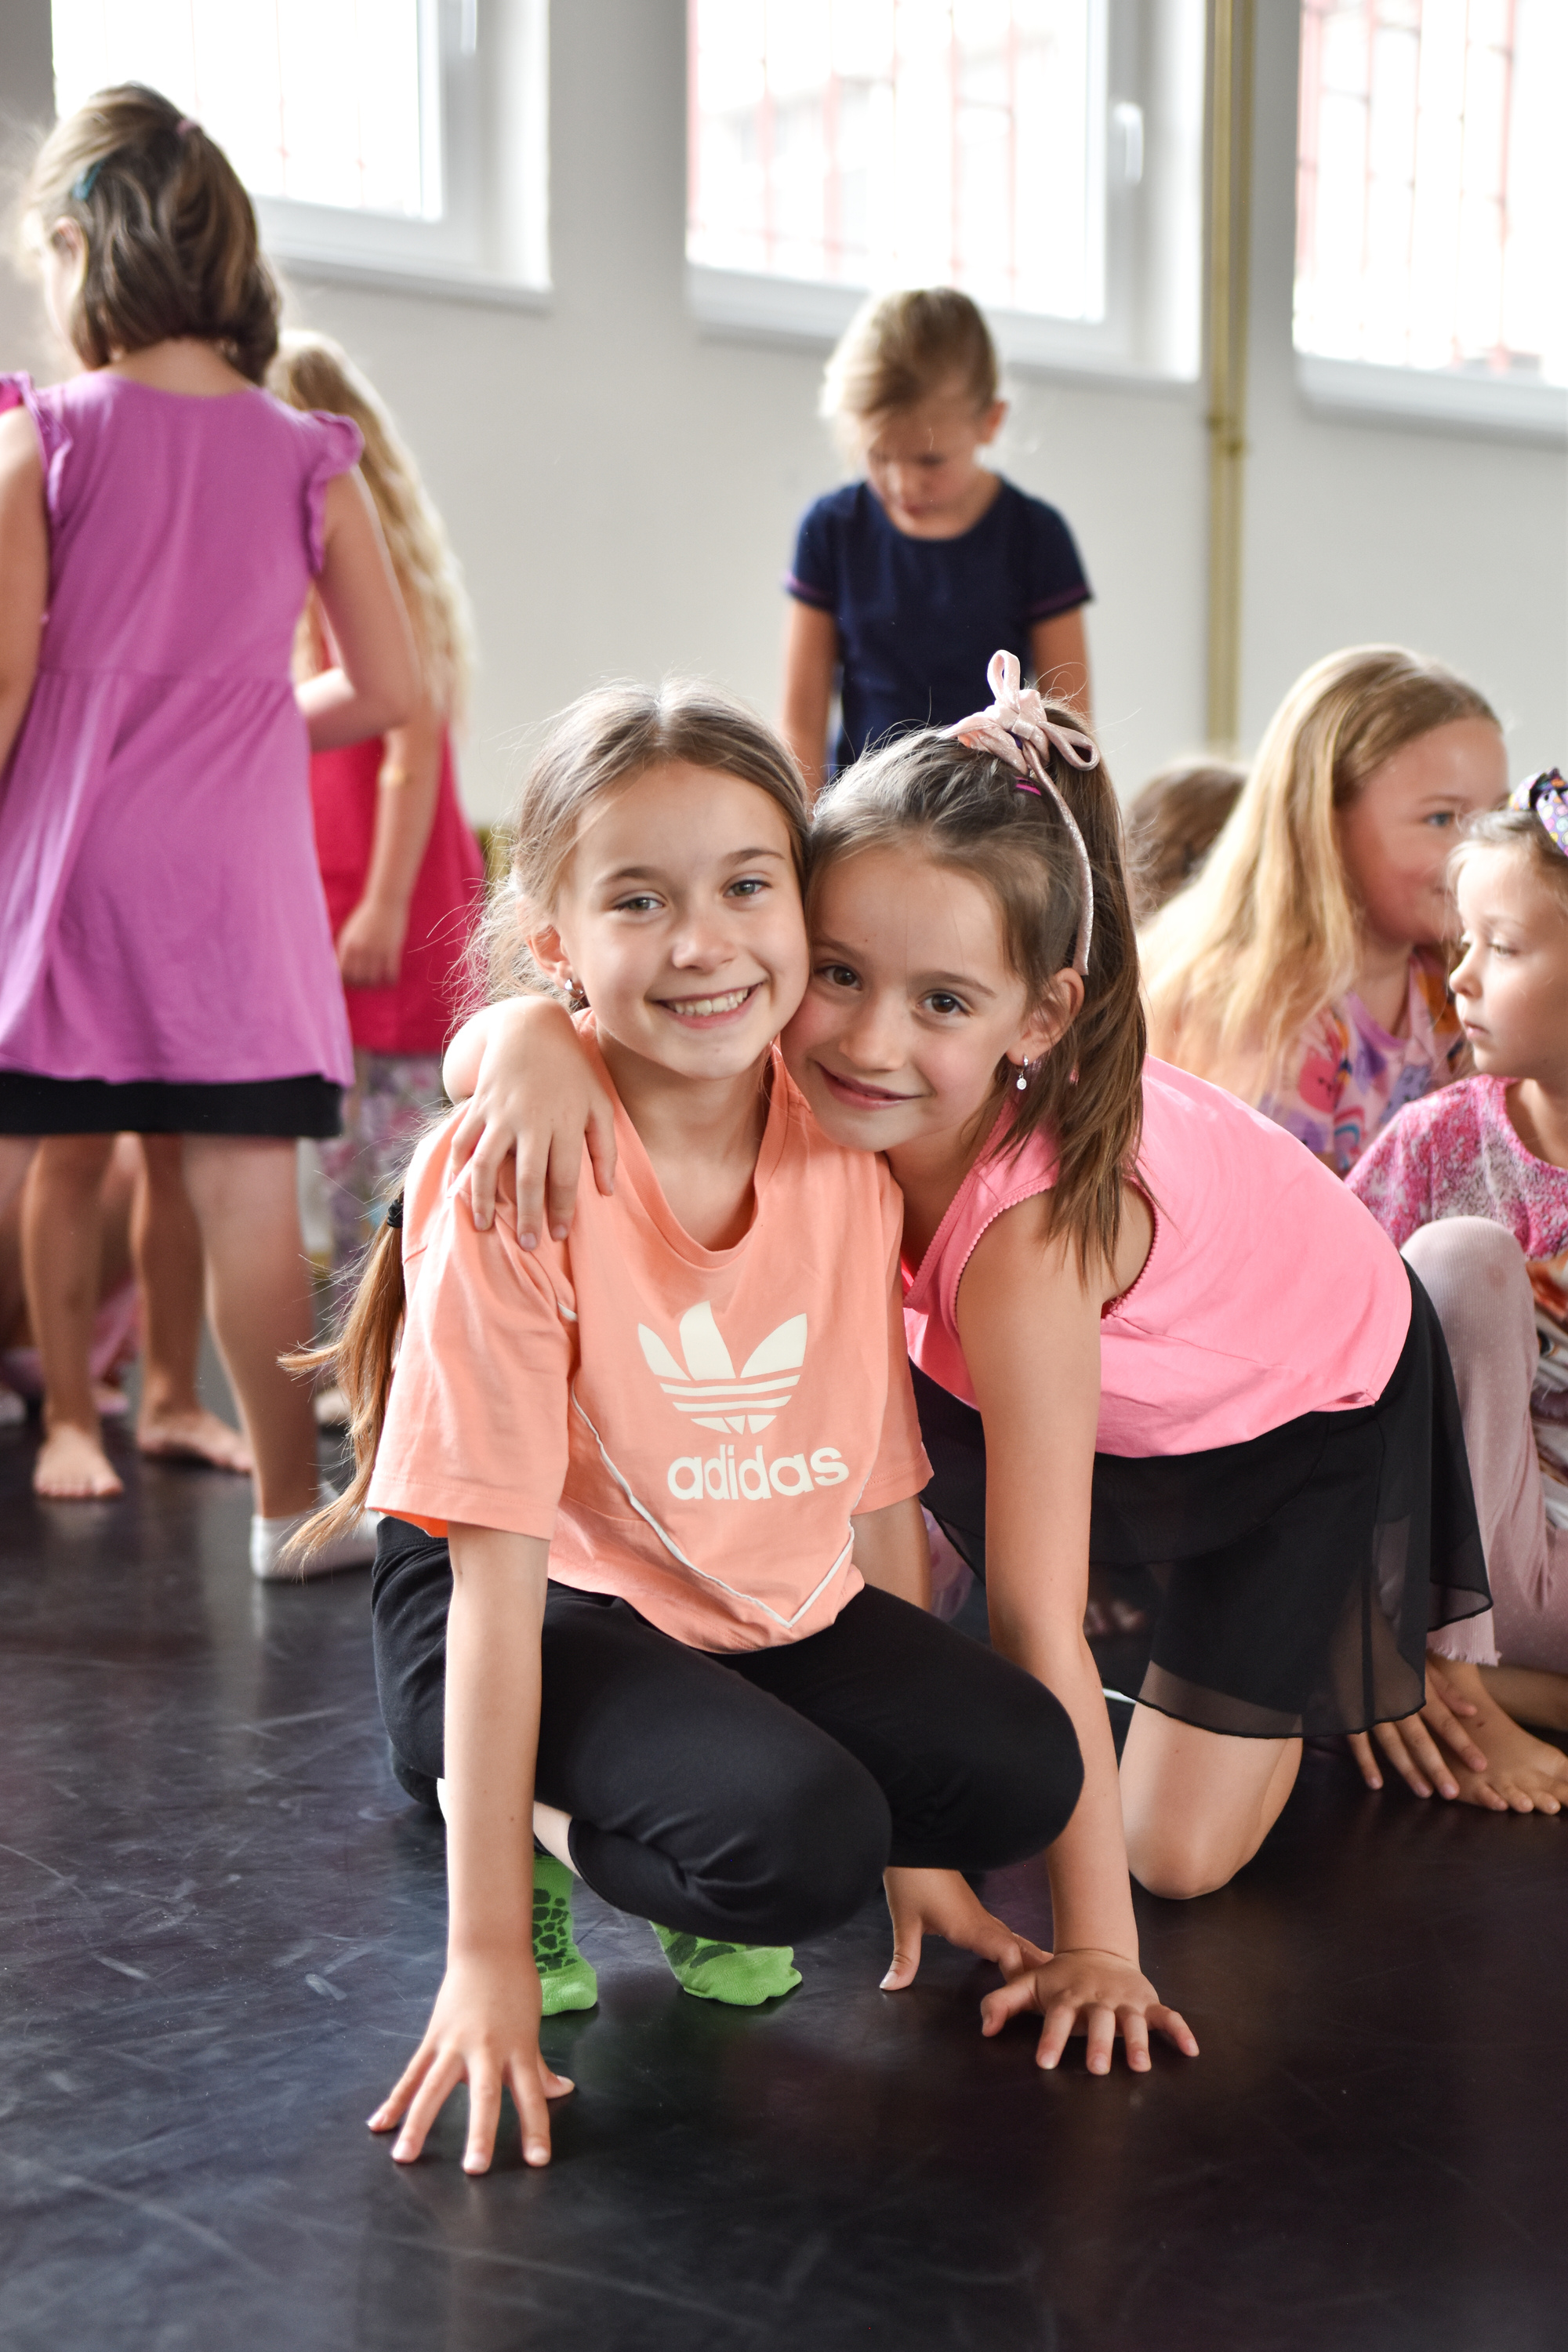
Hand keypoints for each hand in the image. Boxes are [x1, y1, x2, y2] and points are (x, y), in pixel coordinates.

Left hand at [336, 896, 408, 988]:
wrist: (386, 901)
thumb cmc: (367, 916)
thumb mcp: (350, 931)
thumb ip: (346, 949)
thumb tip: (341, 967)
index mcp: (348, 944)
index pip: (342, 973)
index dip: (345, 981)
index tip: (350, 982)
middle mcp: (361, 949)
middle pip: (357, 979)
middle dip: (360, 985)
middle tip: (365, 983)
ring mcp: (377, 950)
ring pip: (373, 980)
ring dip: (375, 985)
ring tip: (377, 982)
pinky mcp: (392, 950)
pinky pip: (390, 975)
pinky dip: (389, 981)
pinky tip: (390, 979)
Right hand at [368, 1951, 574, 2171]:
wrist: (489, 1950)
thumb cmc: (516, 1989)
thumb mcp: (531, 2030)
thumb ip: (540, 2067)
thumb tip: (563, 2091)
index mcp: (517, 2050)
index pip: (531, 2096)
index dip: (536, 2128)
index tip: (538, 2161)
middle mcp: (486, 2049)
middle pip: (484, 2096)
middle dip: (479, 2133)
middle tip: (475, 2168)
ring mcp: (455, 2044)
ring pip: (435, 2089)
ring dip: (418, 2125)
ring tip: (404, 2157)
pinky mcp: (432, 2038)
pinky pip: (411, 2075)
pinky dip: (394, 2101)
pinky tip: (378, 2125)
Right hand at [446, 1000, 617, 1241]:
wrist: (531, 1029)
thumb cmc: (572, 1073)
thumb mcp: (600, 1105)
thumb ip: (605, 1149)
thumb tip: (606, 1191)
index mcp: (565, 1123)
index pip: (563, 1177)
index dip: (560, 1210)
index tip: (557, 1235)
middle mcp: (532, 1121)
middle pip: (527, 1178)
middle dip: (527, 1215)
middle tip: (528, 1244)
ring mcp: (502, 1113)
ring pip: (487, 1164)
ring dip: (483, 1199)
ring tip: (483, 1226)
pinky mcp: (480, 1105)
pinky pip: (464, 1141)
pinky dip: (457, 1167)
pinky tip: (458, 1191)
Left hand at [880, 1865, 1047, 1990]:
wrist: (916, 1839)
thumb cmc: (911, 1877)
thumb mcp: (904, 1920)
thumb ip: (904, 1957)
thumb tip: (891, 1987)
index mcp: (969, 1925)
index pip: (1006, 1953)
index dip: (1018, 1976)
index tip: (1023, 2000)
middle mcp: (980, 1920)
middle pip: (1016, 1946)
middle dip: (1033, 1969)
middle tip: (1053, 1991)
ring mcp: (977, 1912)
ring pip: (1010, 1936)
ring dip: (1025, 1955)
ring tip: (1045, 1974)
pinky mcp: (970, 1907)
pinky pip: (999, 1930)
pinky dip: (1011, 1945)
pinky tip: (1012, 1952)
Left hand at [980, 1946, 1198, 2074]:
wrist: (1096, 1952)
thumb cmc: (1058, 1978)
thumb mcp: (1027, 1984)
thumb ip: (1002, 2002)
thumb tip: (984, 2029)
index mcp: (1068, 1996)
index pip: (1058, 2018)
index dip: (1051, 2039)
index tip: (1044, 2061)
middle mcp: (1098, 1999)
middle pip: (1099, 2021)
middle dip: (1099, 2044)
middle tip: (1097, 2069)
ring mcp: (1124, 2000)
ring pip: (1133, 2020)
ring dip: (1137, 2041)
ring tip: (1139, 2066)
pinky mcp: (1146, 2001)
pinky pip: (1166, 2016)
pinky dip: (1179, 2030)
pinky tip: (1191, 2049)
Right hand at [1347, 1657, 1487, 1801]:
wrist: (1354, 1632)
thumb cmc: (1393, 1647)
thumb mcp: (1422, 1661)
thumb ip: (1446, 1688)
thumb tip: (1471, 1712)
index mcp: (1417, 1689)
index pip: (1445, 1721)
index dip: (1462, 1744)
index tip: (1480, 1765)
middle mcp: (1397, 1701)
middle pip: (1420, 1739)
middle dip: (1437, 1767)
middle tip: (1451, 1792)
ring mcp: (1372, 1708)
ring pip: (1392, 1744)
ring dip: (1407, 1770)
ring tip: (1424, 1792)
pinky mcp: (1351, 1710)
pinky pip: (1358, 1740)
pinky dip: (1365, 1762)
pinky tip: (1376, 1783)